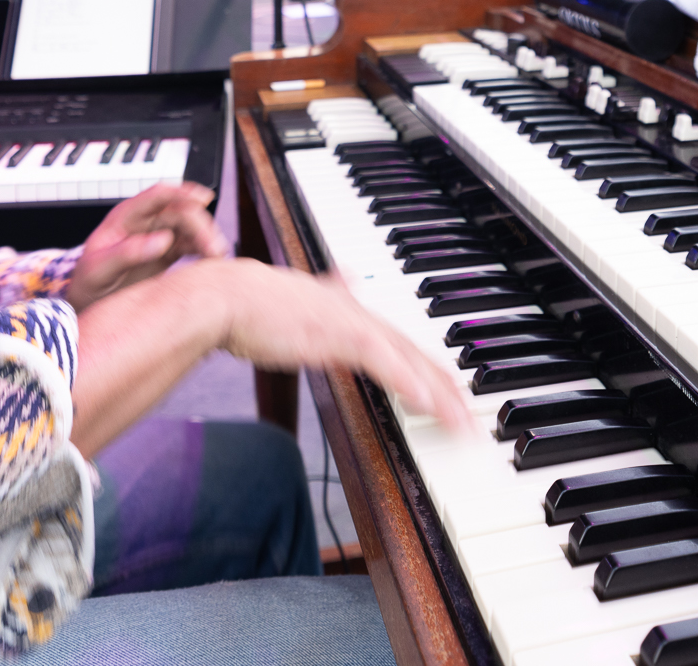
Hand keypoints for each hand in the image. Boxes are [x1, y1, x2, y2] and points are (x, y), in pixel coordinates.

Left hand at [66, 182, 225, 309]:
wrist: (88, 303)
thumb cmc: (88, 283)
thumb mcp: (100, 269)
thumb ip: (129, 253)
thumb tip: (164, 240)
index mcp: (125, 217)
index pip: (158, 195)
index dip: (182, 192)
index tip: (203, 198)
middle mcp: (144, 222)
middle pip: (180, 211)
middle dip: (201, 225)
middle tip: (214, 247)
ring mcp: (157, 237)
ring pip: (190, 227)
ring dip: (206, 237)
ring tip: (218, 255)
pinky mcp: (167, 253)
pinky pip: (191, 245)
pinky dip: (204, 250)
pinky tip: (212, 261)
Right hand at [209, 260, 471, 431]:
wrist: (225, 297)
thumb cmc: (251, 304)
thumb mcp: (299, 298)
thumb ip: (327, 291)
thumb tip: (346, 275)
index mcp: (350, 308)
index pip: (401, 340)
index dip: (429, 365)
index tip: (449, 386)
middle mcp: (358, 311)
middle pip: (416, 352)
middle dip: (447, 385)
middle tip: (472, 414)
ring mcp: (350, 322)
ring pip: (408, 359)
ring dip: (439, 393)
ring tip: (462, 421)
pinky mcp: (337, 334)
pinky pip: (382, 361)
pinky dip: (407, 381)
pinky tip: (427, 403)